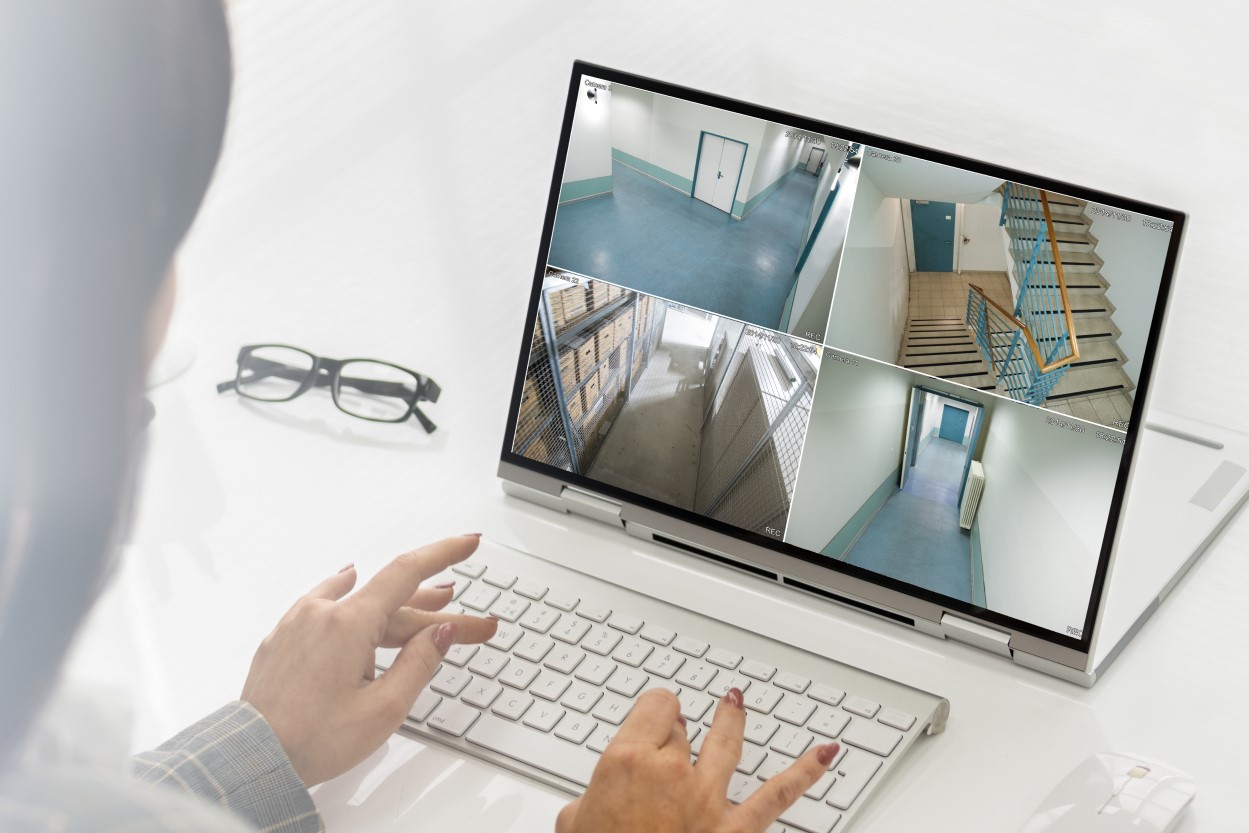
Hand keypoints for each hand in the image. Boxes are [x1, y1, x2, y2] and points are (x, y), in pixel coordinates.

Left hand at [240, 534, 497, 785]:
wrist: (250, 759)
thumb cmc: (311, 741)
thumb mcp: (383, 709)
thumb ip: (419, 663)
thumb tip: (442, 631)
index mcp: (349, 624)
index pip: (407, 572)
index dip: (444, 554)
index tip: (468, 542)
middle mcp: (322, 613)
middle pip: (392, 601)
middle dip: (437, 613)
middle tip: (473, 626)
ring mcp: (298, 623)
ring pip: (359, 605)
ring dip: (397, 608)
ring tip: (430, 603)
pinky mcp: (282, 638)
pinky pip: (323, 605)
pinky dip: (348, 597)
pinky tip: (350, 579)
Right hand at [557, 688, 837, 832]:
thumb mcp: (574, 826)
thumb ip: (587, 803)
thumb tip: (589, 808)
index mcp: (627, 761)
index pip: (654, 708)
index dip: (654, 712)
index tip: (653, 718)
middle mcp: (671, 771)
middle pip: (682, 729)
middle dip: (677, 732)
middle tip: (673, 738)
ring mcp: (708, 798)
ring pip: (727, 742)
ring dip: (732, 720)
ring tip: (735, 704)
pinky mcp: (736, 829)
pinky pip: (778, 794)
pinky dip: (805, 772)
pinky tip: (824, 754)